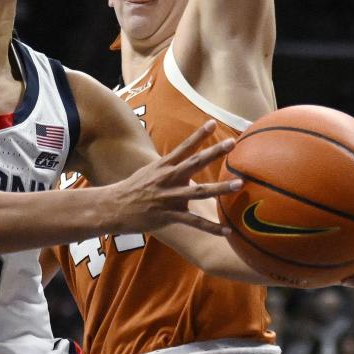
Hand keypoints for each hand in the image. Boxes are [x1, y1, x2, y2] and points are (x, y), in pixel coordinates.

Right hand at [108, 120, 240, 236]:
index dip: (198, 135)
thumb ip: (168, 168)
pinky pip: (194, 223)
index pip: (184, 147)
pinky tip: (227, 231)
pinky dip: (212, 228)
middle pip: (195, 163)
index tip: (213, 122)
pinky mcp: (169, 216)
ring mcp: (169, 198)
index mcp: (164, 167)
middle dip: (214, 153)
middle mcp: (168, 179)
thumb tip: (183, 162)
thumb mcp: (149, 172)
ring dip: (220, 188)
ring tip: (239, 184)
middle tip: (232, 143)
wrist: (113, 208)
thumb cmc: (132, 190)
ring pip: (199, 191)